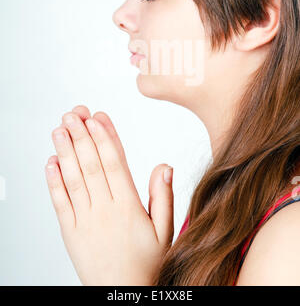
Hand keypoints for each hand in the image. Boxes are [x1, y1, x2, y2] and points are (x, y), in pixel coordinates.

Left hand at [45, 105, 173, 284]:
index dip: (105, 139)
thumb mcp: (165, 232)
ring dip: (65, 152)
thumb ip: (163, 197)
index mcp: (129, 207)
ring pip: (74, 180)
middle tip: (74, 114)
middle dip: (82, 136)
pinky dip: (54, 182)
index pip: (115, 164)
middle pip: (91, 166)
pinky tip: (51, 163)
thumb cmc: (147, 265)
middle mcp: (105, 211)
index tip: (97, 118)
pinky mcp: (70, 233)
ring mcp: (85, 221)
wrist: (123, 297)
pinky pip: (60, 204)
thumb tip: (164, 165)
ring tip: (60, 129)